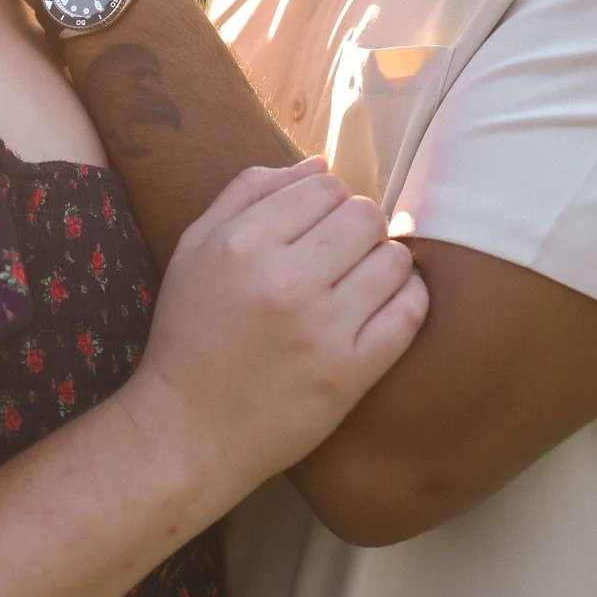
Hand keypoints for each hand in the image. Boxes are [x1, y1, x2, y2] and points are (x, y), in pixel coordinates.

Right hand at [126, 158, 428, 496]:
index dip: (328, 199)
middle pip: (365, 215)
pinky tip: (385, 304)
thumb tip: (320, 163)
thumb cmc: (190, 333)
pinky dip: (407, 298)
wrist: (187, 433)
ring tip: (361, 281)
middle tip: (343, 253)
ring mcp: (321, 330)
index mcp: (243, 244)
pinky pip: (409, 312)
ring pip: (394, 258)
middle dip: (359, 227)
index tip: (319, 225)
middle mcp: (284, 281)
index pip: (325, 186)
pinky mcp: (349, 374)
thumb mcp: (195, 247)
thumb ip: (250, 191)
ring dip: (384, 262)